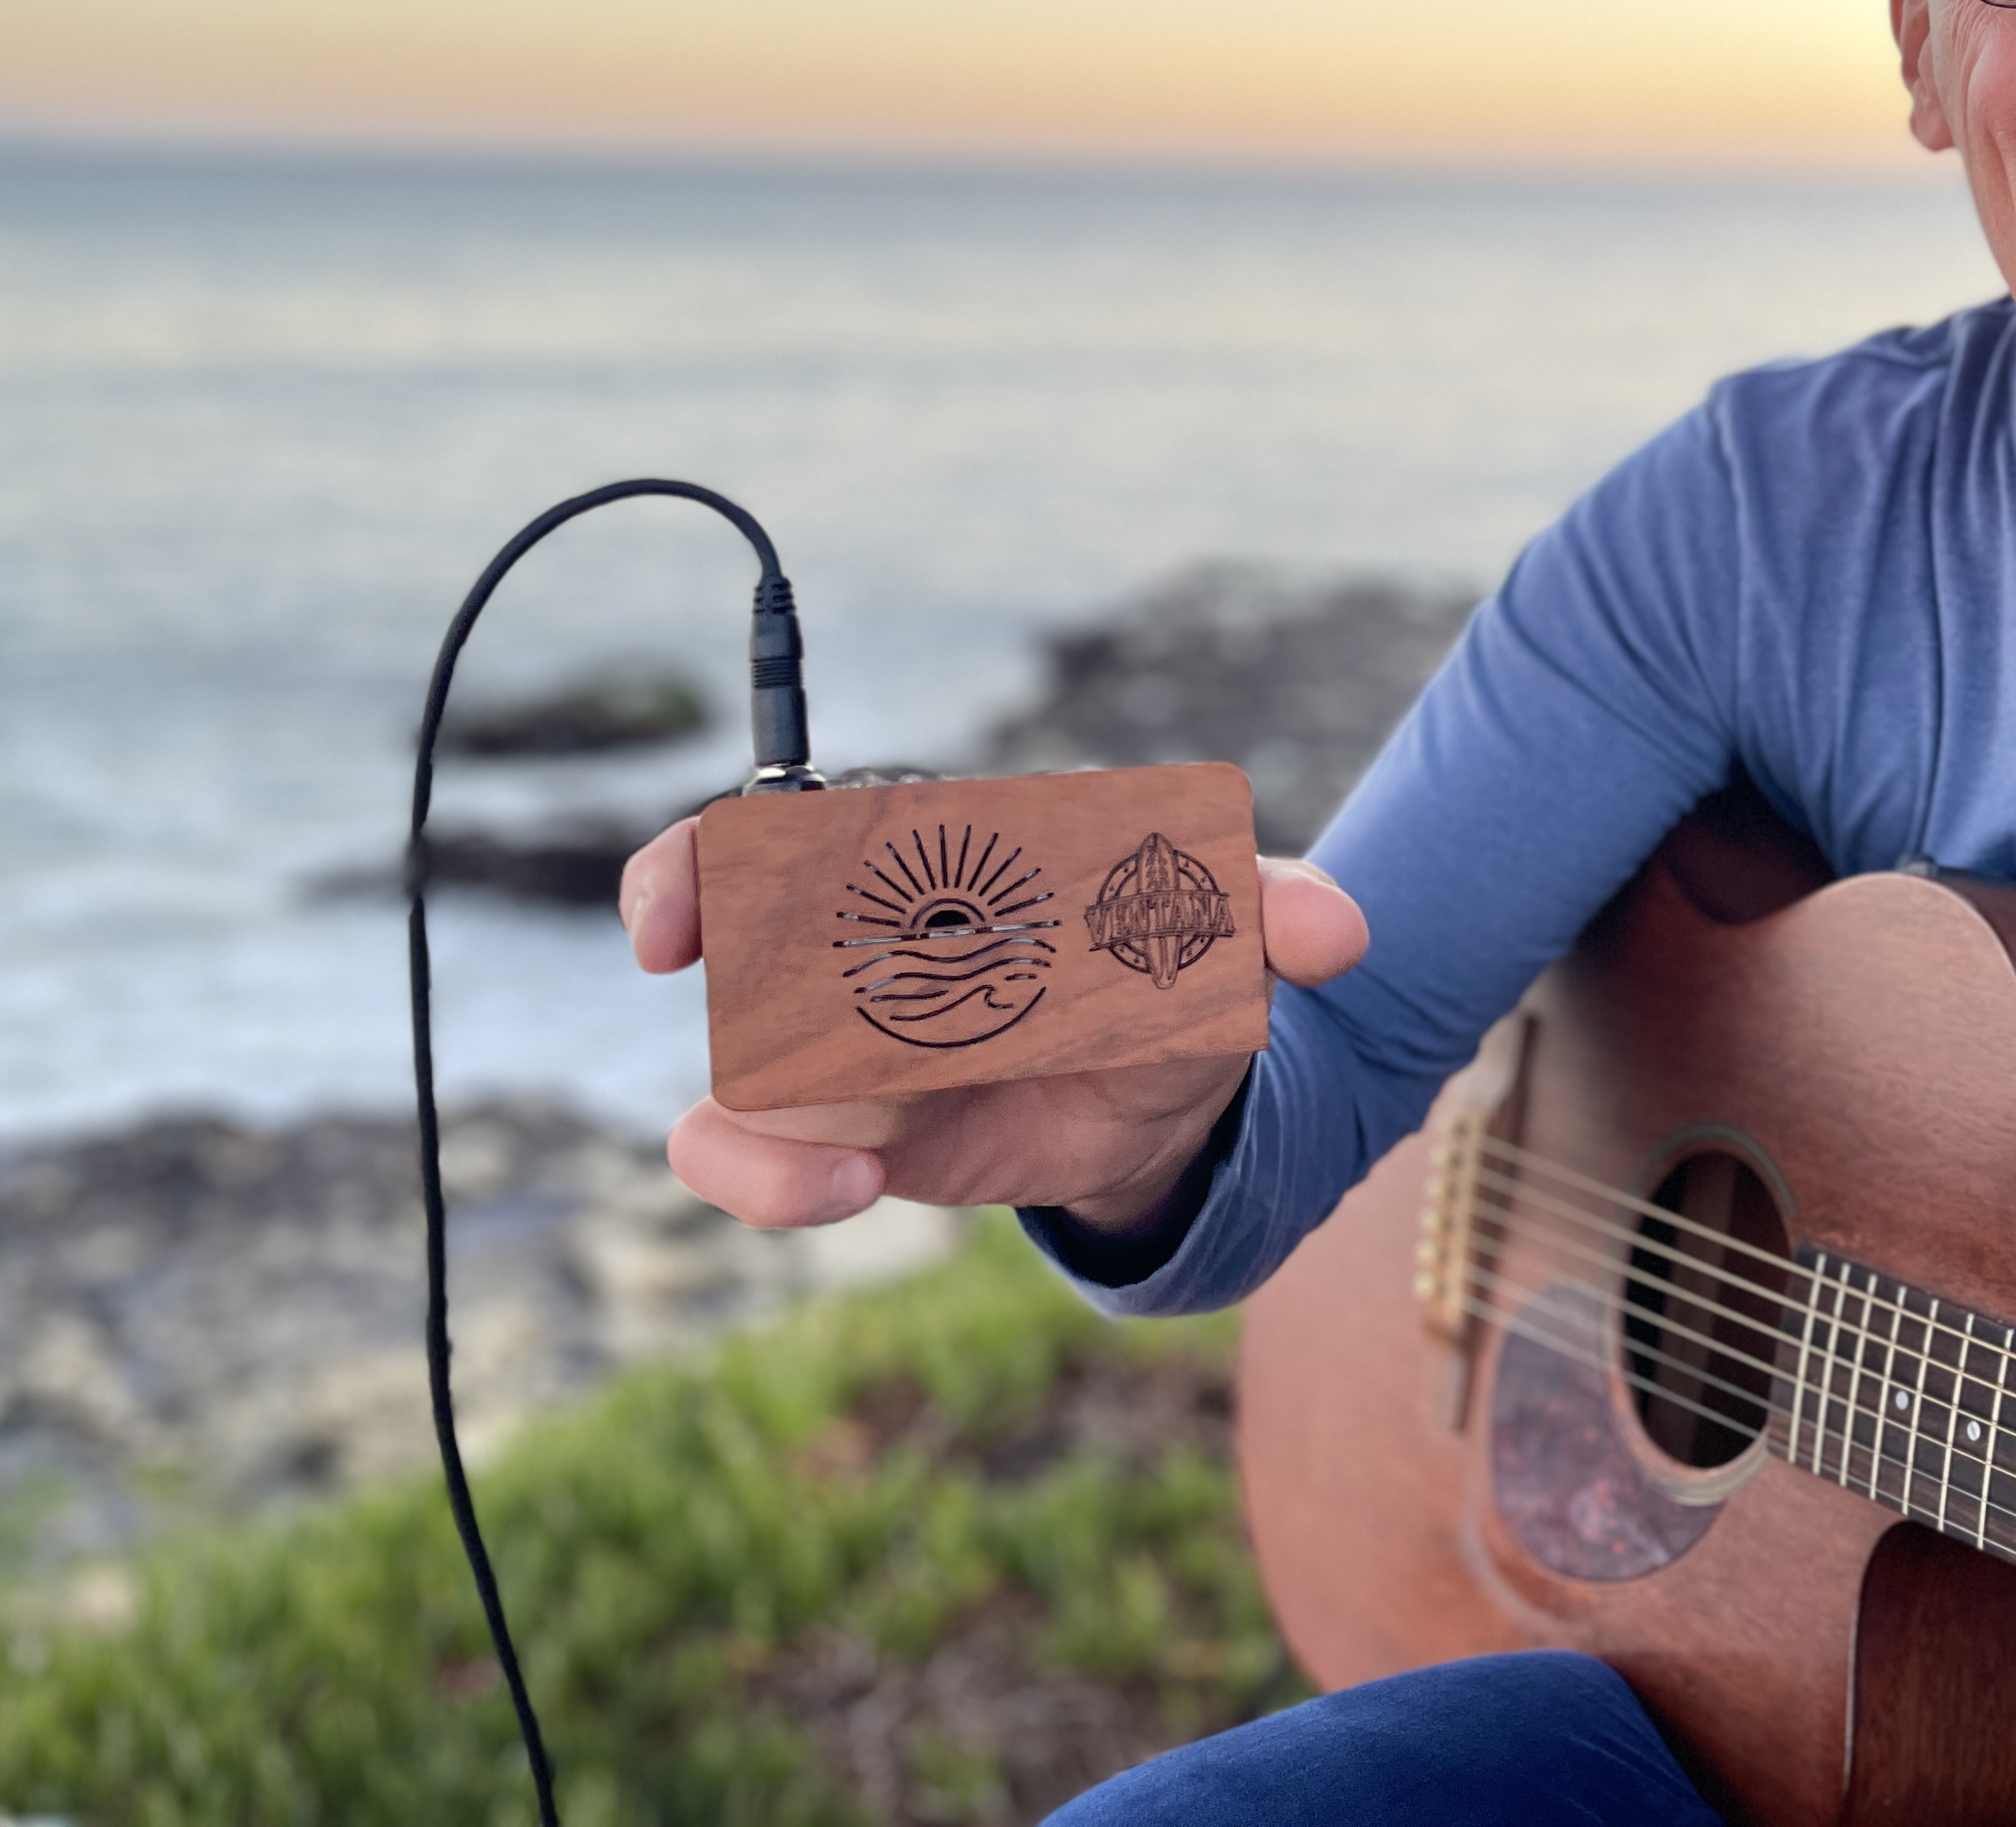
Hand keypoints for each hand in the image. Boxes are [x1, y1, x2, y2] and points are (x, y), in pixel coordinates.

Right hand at [617, 817, 1366, 1231]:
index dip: (712, 860)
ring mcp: (837, 1033)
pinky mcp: (838, 1126)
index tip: (673, 919)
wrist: (1171, 1078)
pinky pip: (747, 1147)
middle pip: (744, 934)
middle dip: (750, 973)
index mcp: (936, 850)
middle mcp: (861, 930)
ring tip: (870, 1165)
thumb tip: (1342, 933)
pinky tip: (848, 1190)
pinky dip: (767, 1176)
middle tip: (783, 1022)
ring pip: (739, 1065)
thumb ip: (1268, 914)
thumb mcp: (1230, 932)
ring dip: (777, 1123)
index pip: (794, 825)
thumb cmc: (1176, 962)